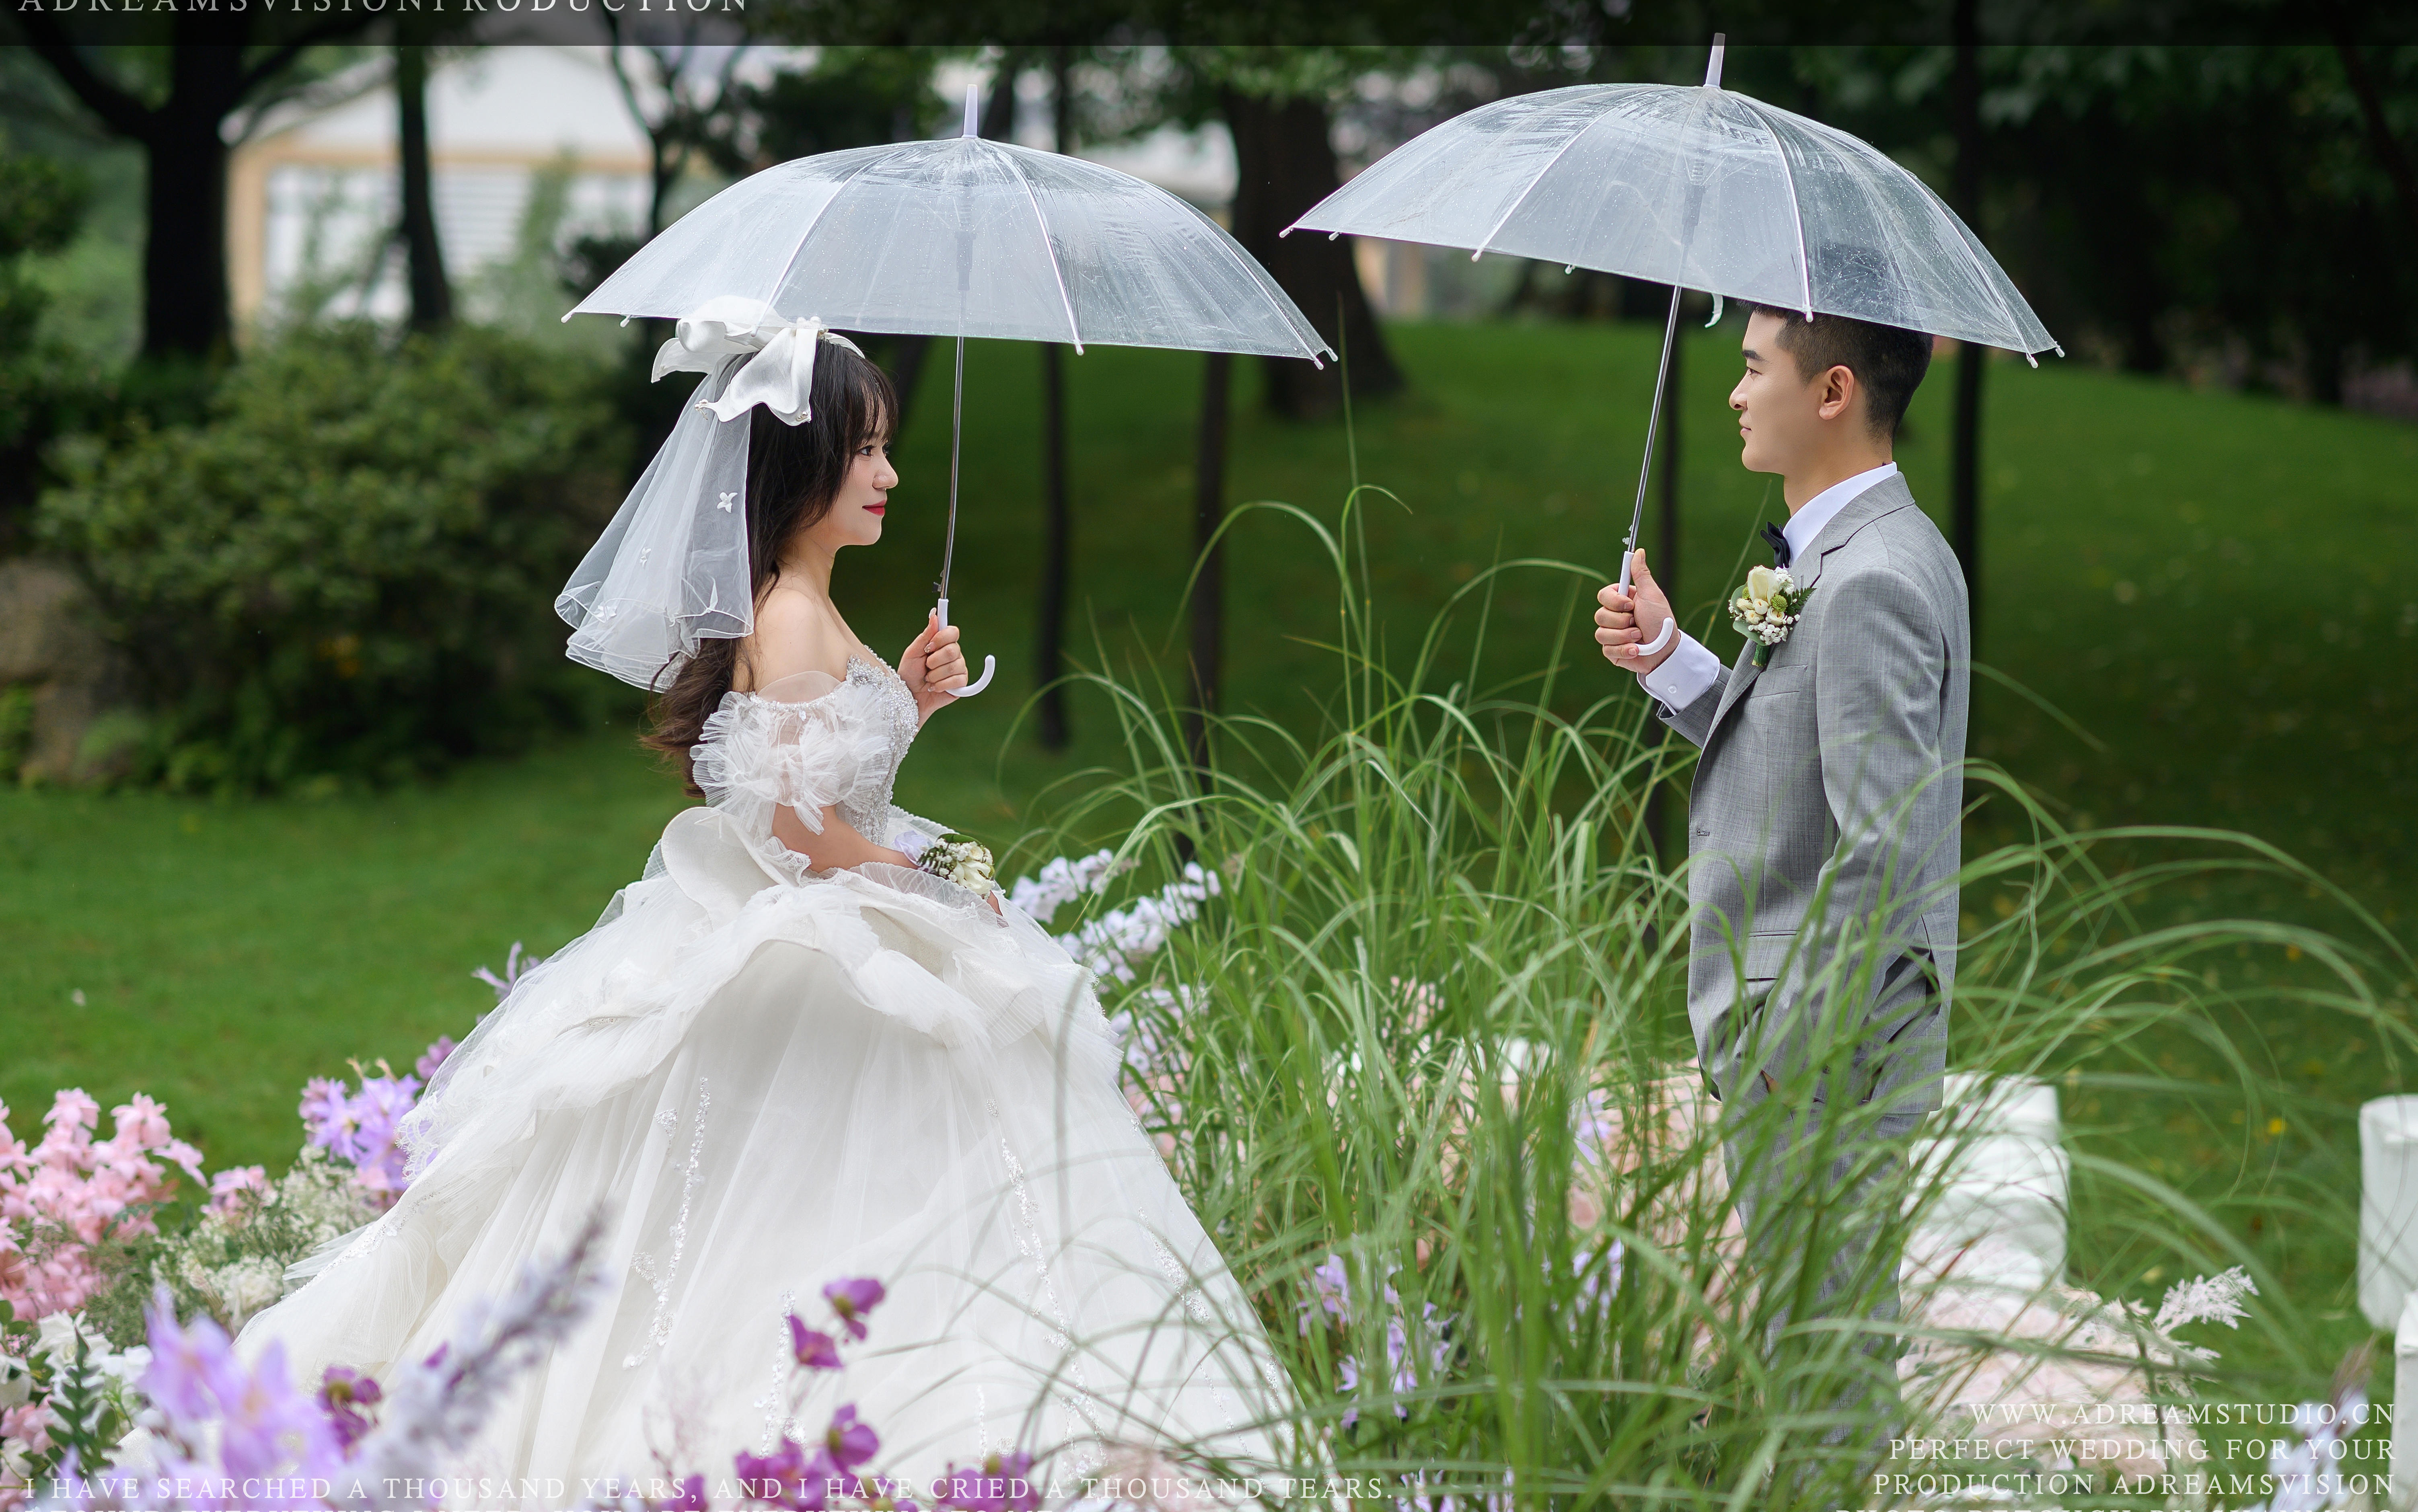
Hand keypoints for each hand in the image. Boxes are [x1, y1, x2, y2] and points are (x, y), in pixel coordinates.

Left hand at [900, 610, 967, 719]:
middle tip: (926, 667)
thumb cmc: (909, 673)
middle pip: (953, 650)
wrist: (909, 695)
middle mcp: (954, 654)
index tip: (928, 647)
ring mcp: (959, 669)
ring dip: (935, 675)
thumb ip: (925, 635)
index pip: (953, 632)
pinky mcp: (961, 684)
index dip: (941, 639)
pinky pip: (958, 680)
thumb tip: (934, 615)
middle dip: (934, 661)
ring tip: (928, 679)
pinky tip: (934, 687)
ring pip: (954, 666)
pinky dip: (942, 685)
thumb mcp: (913, 652)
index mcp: (942, 643)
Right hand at [1595, 550, 1677, 676]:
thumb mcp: (1652, 595)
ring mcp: (1612, 634)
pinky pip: (1607, 649)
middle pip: (1599, 615)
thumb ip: (1641, 574)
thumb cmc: (1661, 622)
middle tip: (1637, 623)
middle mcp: (1615, 617)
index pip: (1603, 596)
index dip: (1614, 602)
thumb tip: (1638, 551)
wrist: (1666, 652)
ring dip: (1624, 637)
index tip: (1630, 605)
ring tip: (1639, 638)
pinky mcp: (1612, 651)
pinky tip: (1636, 650)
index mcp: (1622, 601)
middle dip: (1621, 622)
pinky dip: (1624, 650)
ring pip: (1601, 633)